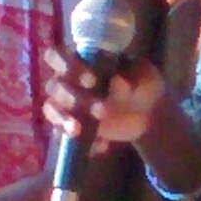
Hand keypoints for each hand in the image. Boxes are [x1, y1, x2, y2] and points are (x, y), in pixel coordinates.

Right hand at [42, 44, 168, 147]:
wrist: (149, 113)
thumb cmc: (142, 84)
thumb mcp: (144, 77)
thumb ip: (132, 77)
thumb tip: (116, 81)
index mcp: (81, 60)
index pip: (57, 56)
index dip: (67, 66)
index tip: (92, 80)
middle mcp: (68, 80)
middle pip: (54, 86)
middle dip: (73, 99)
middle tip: (101, 111)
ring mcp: (67, 105)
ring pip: (51, 109)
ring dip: (63, 119)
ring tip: (79, 131)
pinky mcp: (71, 126)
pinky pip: (62, 134)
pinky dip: (78, 141)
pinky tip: (100, 145)